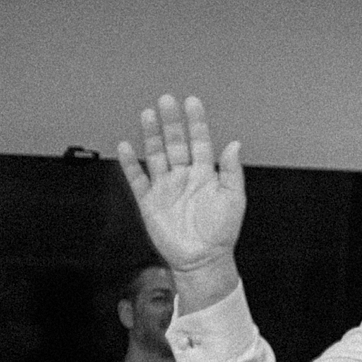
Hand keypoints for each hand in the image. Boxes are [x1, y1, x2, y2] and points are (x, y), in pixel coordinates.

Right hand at [116, 95, 245, 274]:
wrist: (203, 260)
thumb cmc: (221, 232)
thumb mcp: (234, 199)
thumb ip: (233, 171)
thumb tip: (235, 144)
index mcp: (206, 174)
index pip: (200, 141)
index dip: (196, 122)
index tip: (192, 102)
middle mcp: (184, 176)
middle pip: (175, 143)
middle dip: (171, 122)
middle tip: (166, 100)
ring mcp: (166, 187)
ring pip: (156, 154)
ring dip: (152, 135)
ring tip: (148, 114)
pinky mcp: (149, 201)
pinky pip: (137, 178)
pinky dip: (130, 163)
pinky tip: (126, 146)